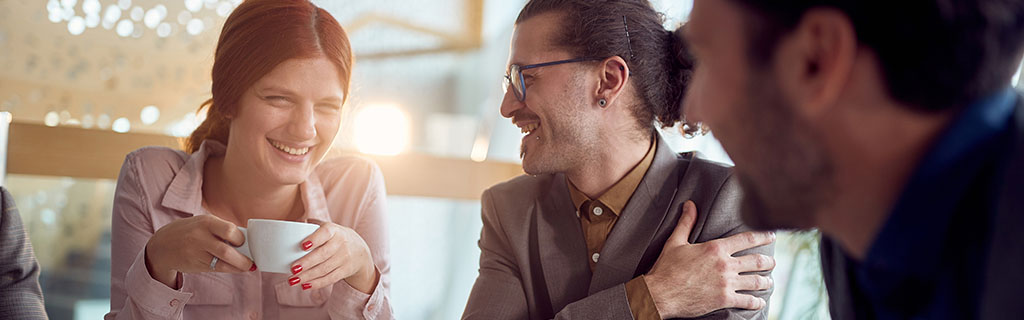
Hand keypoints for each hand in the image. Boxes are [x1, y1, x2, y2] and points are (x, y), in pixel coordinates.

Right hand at [145, 215, 254, 288]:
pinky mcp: (194, 265)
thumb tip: (247, 241)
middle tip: (252, 262)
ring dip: (238, 267)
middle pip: (226, 251)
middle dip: (243, 259)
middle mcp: (199, 237)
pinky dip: (228, 269)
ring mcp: (195, 252)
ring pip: (222, 264)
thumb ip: (221, 229)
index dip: (241, 238)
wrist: (161, 245)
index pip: (230, 230)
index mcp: (205, 222)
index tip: (245, 242)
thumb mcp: (202, 223)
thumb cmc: (190, 231)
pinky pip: (216, 269)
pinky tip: (234, 268)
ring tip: (247, 267)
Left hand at [287, 220, 377, 292]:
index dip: (314, 240)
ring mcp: (344, 258)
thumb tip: (295, 225)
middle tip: (292, 269)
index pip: (325, 233)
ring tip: (293, 280)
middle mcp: (341, 243)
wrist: (360, 252)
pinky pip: (330, 278)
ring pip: (324, 269)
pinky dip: (317, 283)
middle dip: (307, 263)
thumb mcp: (330, 229)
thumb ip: (313, 226)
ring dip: (307, 276)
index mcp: (334, 231)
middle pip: (323, 254)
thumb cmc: (336, 238)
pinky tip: (305, 286)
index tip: (302, 246)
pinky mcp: (345, 271)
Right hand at [645, 201, 775, 317]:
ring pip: (755, 281)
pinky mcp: (724, 300)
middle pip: (756, 261)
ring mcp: (726, 283)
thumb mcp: (675, 242)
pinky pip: (747, 300)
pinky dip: (756, 301)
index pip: (746, 239)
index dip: (762, 236)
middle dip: (768, 261)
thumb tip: (690, 204)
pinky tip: (759, 301)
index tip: (772, 235)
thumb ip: (686, 222)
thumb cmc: (666, 268)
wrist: (660, 294)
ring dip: (765, 281)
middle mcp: (725, 265)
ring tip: (769, 281)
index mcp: (715, 248)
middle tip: (772, 261)